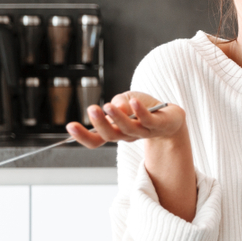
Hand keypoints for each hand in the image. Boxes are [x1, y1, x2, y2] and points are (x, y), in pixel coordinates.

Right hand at [65, 91, 185, 147]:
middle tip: (91, 110)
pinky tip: (133, 102)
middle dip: (100, 124)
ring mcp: (144, 131)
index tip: (70, 126)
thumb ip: (118, 103)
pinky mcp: (159, 124)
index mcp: (116, 132)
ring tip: (108, 106)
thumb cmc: (143, 108)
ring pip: (129, 129)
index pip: (96, 139)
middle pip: (111, 135)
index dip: (83, 136)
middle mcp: (128, 135)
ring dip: (118, 118)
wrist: (171, 117)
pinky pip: (149, 120)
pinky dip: (140, 112)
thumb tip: (114, 108)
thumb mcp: (126, 100)